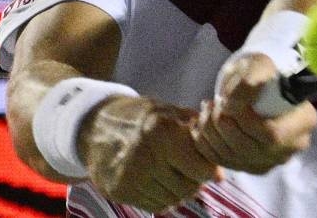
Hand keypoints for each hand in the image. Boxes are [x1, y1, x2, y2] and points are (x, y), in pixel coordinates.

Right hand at [77, 95, 221, 212]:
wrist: (94, 125)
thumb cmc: (141, 117)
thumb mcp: (169, 112)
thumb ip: (198, 136)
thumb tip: (222, 173)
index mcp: (163, 131)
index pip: (202, 169)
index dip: (208, 169)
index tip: (205, 165)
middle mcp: (146, 155)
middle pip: (189, 188)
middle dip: (193, 181)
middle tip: (186, 169)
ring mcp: (130, 175)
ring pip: (172, 199)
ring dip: (177, 190)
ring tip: (169, 173)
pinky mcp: (119, 190)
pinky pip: (154, 205)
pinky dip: (160, 197)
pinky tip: (155, 180)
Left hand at [193, 53, 316, 173]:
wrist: (254, 82)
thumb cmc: (261, 71)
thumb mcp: (259, 66)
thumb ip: (250, 82)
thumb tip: (232, 103)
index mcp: (304, 121)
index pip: (272, 134)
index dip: (245, 121)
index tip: (227, 101)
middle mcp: (292, 146)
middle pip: (251, 149)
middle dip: (224, 126)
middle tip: (211, 103)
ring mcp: (272, 160)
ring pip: (235, 158)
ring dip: (212, 133)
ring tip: (206, 109)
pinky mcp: (252, 166)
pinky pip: (224, 163)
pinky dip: (207, 144)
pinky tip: (202, 124)